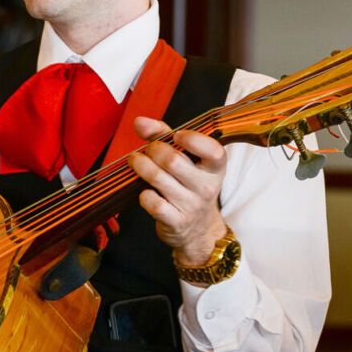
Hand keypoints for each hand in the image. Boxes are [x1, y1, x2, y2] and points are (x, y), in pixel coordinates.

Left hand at [129, 116, 229, 268]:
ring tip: (135, 161)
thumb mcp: (188, 160)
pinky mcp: (176, 221)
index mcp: (215, 168)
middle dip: (154, 150)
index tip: (176, 135)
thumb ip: (165, 136)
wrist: (197, 230)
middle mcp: (207, 186)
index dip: (193, 140)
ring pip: (159, 179)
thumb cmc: (188, 186)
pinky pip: (153, 203)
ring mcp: (192, 205)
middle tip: (147, 149)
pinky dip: (143, 194)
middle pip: (174, 161)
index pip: (213, 151)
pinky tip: (144, 191)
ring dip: (141, 166)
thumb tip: (140, 121)